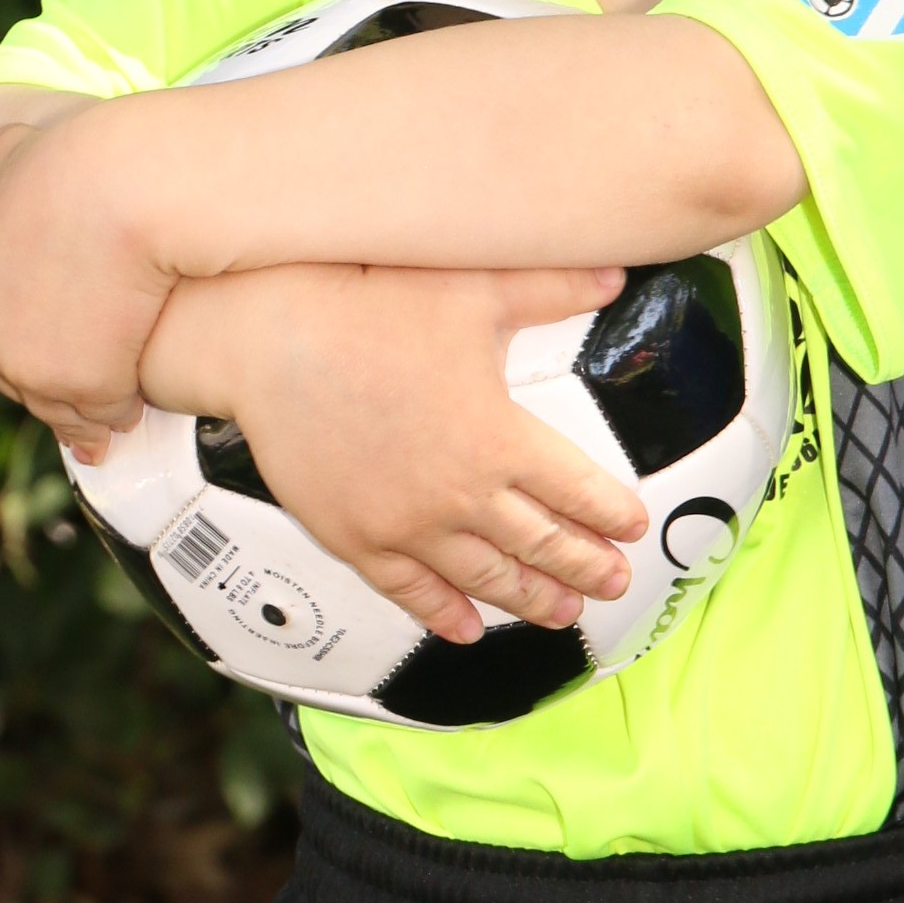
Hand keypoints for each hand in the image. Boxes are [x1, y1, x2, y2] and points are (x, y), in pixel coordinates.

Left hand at [0, 111, 172, 457]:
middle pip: (20, 385)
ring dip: (88, 415)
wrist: (117, 194)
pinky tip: (135, 410)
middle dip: (49, 392)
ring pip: (63, 408)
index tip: (33, 367)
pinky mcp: (86, 384)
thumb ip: (2, 159)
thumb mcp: (23, 155)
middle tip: (74, 406)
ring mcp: (37, 368)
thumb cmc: (78, 166)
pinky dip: (119, 412)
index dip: (8, 358)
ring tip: (115, 420)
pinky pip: (103, 411)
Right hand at [141, 263, 649, 643]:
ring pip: (484, 578)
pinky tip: (465, 629)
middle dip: (584, 568)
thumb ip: (551, 288)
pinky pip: (409, 591)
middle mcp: (460, 495)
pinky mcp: (355, 537)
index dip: (611, 515)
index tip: (633, 530)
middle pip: (540, 546)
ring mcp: (406, 525)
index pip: (575, 492)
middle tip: (613, 583)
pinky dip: (443, 615)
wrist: (270, 341)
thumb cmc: (367, 308)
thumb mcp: (472, 289)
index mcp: (498, 439)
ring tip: (561, 613)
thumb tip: (614, 273)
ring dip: (529, 600)